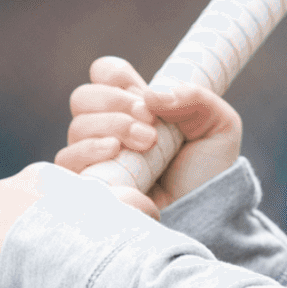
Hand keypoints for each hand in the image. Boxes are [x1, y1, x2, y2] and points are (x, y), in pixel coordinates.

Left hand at [0, 163, 158, 287]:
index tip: (61, 265)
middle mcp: (4, 188)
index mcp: (40, 176)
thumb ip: (141, 207)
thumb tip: (155, 212)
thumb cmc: (106, 229)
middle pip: (8, 227)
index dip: (47, 237)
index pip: (36, 209)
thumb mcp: (127, 210)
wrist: (73, 244)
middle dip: (20, 255)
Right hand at [55, 56, 243, 208]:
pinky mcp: (90, 184)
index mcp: (137, 106)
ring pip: (77, 127)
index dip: (117, 76)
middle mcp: (110, 128)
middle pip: (84, 97)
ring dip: (112, 126)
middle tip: (151, 123)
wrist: (210, 214)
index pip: (105, 74)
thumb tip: (151, 95)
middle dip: (116, 103)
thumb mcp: (219, 124)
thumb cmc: (212, 169)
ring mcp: (97, 157)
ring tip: (147, 143)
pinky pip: (67, 161)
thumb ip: (193, 97)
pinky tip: (114, 151)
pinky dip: (88, 150)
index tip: (145, 95)